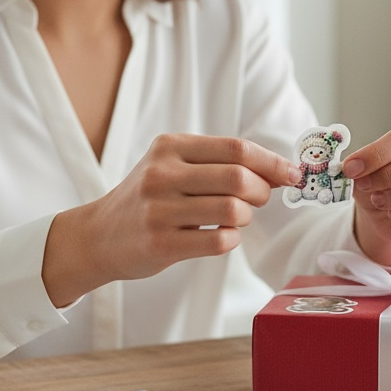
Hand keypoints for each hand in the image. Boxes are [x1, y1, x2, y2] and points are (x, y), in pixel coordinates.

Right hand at [43, 134, 300, 305]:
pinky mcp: (159, 243)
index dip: (272, 162)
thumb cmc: (147, 199)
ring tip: (235, 219)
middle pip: (239, 177)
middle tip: (259, 199)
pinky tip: (219, 236)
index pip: (236, 148)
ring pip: (232, 210)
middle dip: (262, 191)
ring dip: (245, 218)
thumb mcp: (171, 165)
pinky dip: (230, 239)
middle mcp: (162, 173)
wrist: (97, 236)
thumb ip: (218, 163)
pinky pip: (218, 241)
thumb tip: (279, 171)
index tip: (293, 174)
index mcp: (170, 147)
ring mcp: (159, 209)